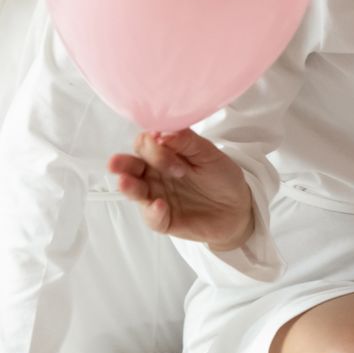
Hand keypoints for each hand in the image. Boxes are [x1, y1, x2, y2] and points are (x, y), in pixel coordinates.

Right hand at [108, 129, 255, 251]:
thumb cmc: (221, 176)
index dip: (151, 145)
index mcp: (162, 154)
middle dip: (122, 164)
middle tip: (115, 163)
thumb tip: (164, 132)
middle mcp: (154, 175)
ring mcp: (156, 198)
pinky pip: (153, 217)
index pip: (144, 144)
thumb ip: (187, 142)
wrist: (238, 206)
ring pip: (135, 192)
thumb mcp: (208, 153)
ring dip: (129, 187)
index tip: (164, 144)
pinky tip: (159, 205)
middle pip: (131, 167)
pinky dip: (153, 212)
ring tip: (125, 182)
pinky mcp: (163, 220)